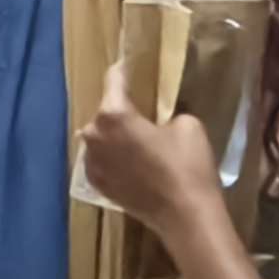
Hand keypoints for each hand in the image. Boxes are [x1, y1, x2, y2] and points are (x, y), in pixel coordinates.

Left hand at [78, 61, 225, 234]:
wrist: (185, 215)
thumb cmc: (187, 164)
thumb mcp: (187, 125)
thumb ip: (168, 113)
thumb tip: (161, 121)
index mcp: (113, 114)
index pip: (114, 82)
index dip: (122, 71)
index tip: (125, 63)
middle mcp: (93, 135)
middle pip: (104, 113)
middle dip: (119, 109)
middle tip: (139, 109)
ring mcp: (91, 162)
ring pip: (100, 138)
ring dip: (113, 135)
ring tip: (135, 137)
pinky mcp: (97, 185)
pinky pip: (101, 161)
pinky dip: (112, 157)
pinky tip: (129, 160)